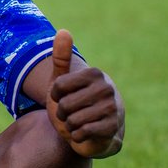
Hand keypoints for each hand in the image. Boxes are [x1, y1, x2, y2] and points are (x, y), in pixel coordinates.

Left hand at [45, 29, 123, 157]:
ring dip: (69, 126)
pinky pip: (82, 132)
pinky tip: (84, 133)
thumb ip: (61, 58)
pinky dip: (77, 136)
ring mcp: (112, 108)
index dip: (56, 97)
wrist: (94, 132)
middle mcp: (106, 88)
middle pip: (65, 105)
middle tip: (71, 114)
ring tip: (78, 123)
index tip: (64, 98)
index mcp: (94, 74)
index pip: (58, 87)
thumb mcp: (62, 81)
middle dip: (62, 114)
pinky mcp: (112, 127)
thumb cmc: (75, 103)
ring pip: (73, 120)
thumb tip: (63, 31)